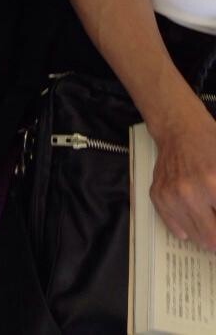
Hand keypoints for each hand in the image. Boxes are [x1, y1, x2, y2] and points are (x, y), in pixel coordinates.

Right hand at [149, 103, 215, 250]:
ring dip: (206, 232)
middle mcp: (188, 194)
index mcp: (212, 183)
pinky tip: (195, 212)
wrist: (179, 128)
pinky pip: (175, 228)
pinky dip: (187, 226)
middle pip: (211, 240)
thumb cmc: (210, 144)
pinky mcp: (157, 196)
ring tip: (208, 212)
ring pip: (195, 237)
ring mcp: (170, 196)